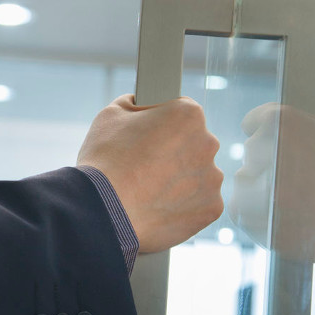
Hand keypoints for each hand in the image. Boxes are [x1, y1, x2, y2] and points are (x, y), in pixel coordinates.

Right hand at [78, 94, 222, 253]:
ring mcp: (212, 179)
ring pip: (197, 176)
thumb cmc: (104, 161)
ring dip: (179, 181)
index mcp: (189, 114)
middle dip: (173, 154)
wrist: (101, 212)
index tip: (149, 138)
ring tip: (148, 192)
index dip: (161, 124)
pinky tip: (157, 208)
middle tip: (144, 168)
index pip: (181, 113)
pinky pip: (199, 204)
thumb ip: (134, 103)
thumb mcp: (111, 115)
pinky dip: (182, 207)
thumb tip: (139, 102)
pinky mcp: (211, 209)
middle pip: (193, 145)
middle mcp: (208, 144)